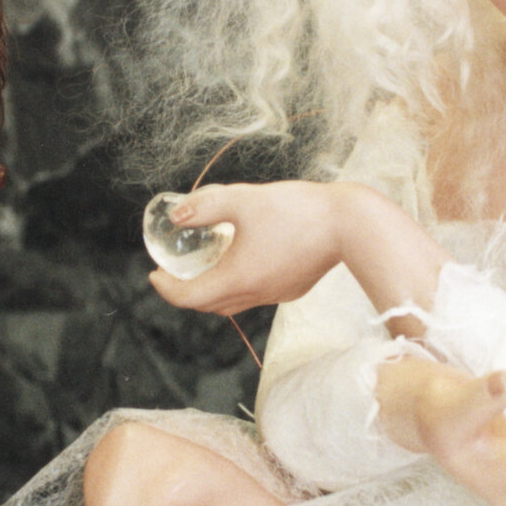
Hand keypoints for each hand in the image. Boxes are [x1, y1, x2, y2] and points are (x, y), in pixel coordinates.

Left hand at [149, 181, 447, 324]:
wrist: (351, 224)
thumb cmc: (297, 209)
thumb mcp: (243, 200)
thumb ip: (205, 206)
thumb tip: (175, 215)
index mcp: (237, 278)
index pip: (189, 297)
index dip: (166, 288)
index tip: (154, 274)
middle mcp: (256, 294)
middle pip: (209, 305)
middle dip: (185, 292)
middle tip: (174, 272)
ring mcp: (277, 294)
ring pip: (233, 303)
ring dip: (213, 290)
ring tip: (206, 264)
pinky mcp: (293, 288)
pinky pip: (256, 295)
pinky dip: (238, 284)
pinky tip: (243, 259)